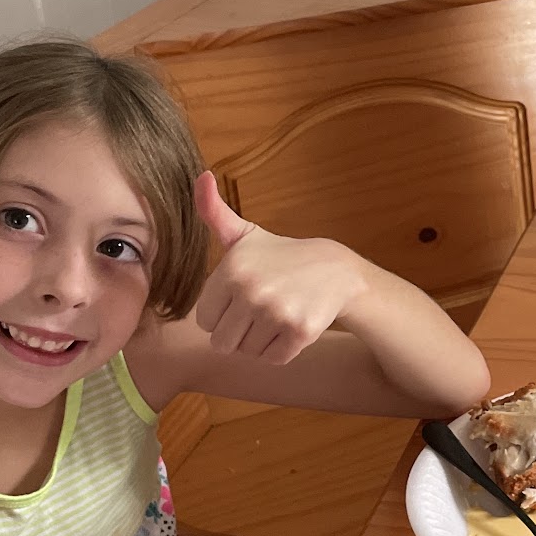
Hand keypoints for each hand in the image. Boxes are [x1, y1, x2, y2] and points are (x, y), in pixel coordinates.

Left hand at [193, 172, 369, 363]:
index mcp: (231, 270)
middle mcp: (251, 291)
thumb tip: (200, 176)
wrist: (335, 270)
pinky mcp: (300, 333)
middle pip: (222, 341)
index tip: (241, 297)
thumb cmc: (281, 256)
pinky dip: (280, 350)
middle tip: (258, 311)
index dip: (222, 313)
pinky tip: (289, 326)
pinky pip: (272, 359)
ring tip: (275, 316)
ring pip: (246, 352)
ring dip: (258, 341)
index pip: (204, 319)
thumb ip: (214, 212)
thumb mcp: (245, 234)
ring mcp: (277, 313)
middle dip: (237, 332)